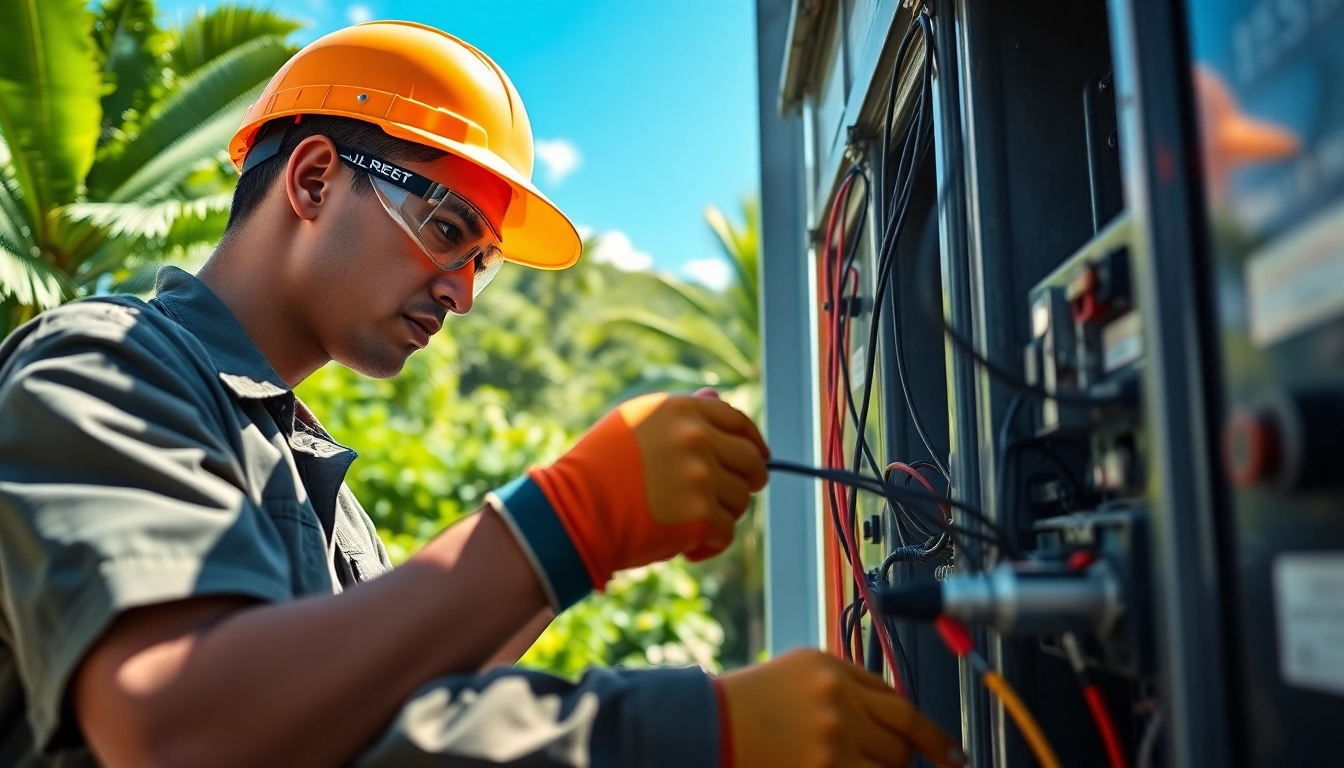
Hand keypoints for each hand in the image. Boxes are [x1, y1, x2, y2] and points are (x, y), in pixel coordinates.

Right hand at [489, 393, 768, 609]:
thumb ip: (680, 412)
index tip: (758, 457)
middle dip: (747, 482)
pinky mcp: (700, 515)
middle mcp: (696, 437)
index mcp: (681, 410)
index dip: (753, 442)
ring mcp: (700, 476)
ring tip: (689, 523)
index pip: (738, 421)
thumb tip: (715, 397)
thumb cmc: (596, 469)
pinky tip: (687, 547)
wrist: (573, 510)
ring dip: (721, 515)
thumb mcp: (634, 423)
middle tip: (731, 498)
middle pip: (750, 461)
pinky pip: (725, 532)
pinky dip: (709, 544)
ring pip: (739, 500)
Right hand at [716, 649, 964, 767]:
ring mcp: (834, 736)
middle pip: (903, 732)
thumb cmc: (746, 704)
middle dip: (906, 753)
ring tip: (852, 761)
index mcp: (832, 668)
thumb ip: (846, 687)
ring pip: (893, 762)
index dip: (926, 729)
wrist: (706, 727)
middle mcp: (838, 698)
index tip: (948, 750)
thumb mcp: (797, 674)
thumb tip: (892, 716)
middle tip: (898, 764)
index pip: (896, 699)